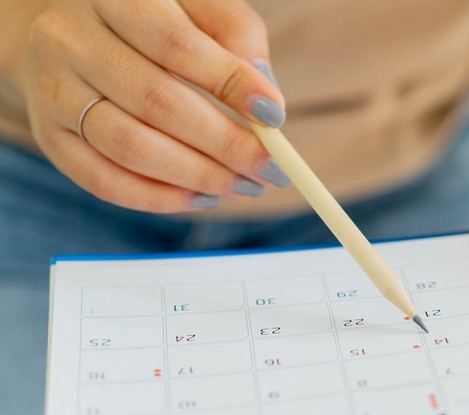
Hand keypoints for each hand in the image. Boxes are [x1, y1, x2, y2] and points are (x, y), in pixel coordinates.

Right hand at [22, 0, 287, 211]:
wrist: (67, 29)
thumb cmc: (153, 18)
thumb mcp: (196, 6)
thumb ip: (236, 35)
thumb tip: (266, 99)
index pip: (176, 44)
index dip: (229, 82)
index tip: (275, 115)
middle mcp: (70, 40)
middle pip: (156, 102)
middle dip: (224, 144)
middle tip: (271, 168)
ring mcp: (53, 90)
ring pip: (130, 147)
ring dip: (197, 176)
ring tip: (243, 185)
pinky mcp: (50, 137)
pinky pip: (103, 181)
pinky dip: (159, 198)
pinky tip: (201, 197)